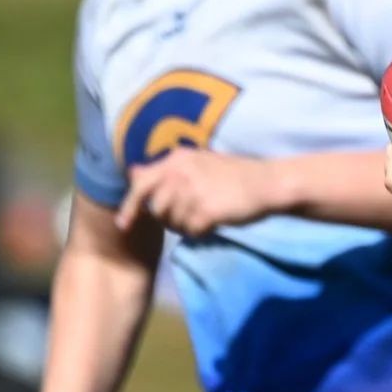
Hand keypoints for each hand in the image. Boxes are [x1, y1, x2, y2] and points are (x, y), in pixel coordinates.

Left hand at [118, 147, 277, 236]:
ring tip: (202, 217)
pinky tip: (212, 223)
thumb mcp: (195, 164)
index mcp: (177, 159)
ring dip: (184, 226)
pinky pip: (190, 231)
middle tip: (183, 219)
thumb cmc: (233, 175)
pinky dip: (199, 232)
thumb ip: (165, 170)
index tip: (124, 224)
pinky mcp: (207, 210)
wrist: (267, 183)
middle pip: (156, 207)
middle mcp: (181, 173)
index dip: (129, 206)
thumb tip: (132, 171)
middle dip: (165, 218)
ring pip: (172, 221)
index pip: (141, 184)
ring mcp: (194, 191)